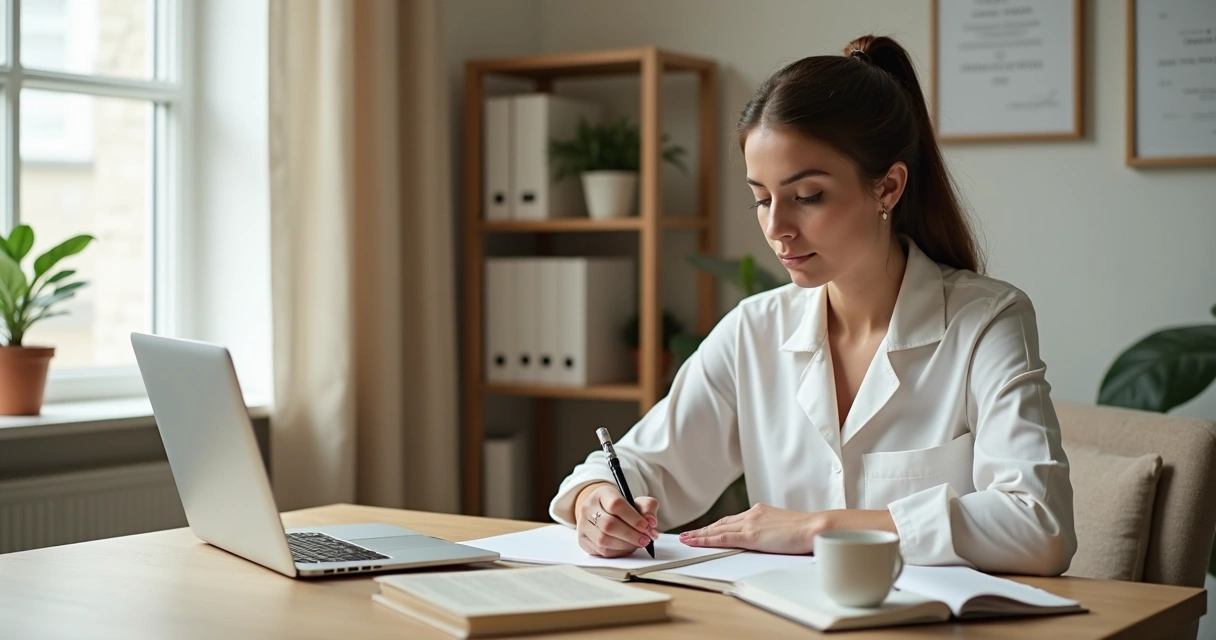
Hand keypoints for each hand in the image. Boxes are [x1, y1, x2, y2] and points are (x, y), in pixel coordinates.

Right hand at [575, 482, 659, 557]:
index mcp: (602, 493)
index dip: (634, 518)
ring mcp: (583, 524)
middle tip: (646, 539)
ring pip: (604, 540)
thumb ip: (648, 507)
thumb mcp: (636, 502)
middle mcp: (588, 507)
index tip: (647, 527)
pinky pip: (601, 551)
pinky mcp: (583, 540)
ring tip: (638, 543)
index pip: (616, 504)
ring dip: (626, 545)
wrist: (602, 513)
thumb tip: (651, 522)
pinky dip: (618, 552)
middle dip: (631, 535)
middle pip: (609, 525)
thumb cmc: (622, 508)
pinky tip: (627, 547)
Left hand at [679, 505, 895, 554]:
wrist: (816, 528)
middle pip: (722, 523)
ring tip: (686, 539)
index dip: (717, 526)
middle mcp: (753, 513)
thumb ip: (771, 532)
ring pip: (718, 529)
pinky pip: (722, 537)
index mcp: (762, 512)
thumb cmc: (807, 531)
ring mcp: (750, 522)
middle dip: (704, 529)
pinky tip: (695, 541)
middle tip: (689, 534)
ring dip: (700, 534)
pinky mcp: (750, 534)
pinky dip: (705, 539)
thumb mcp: (785, 529)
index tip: (706, 529)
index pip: (734, 520)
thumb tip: (768, 540)